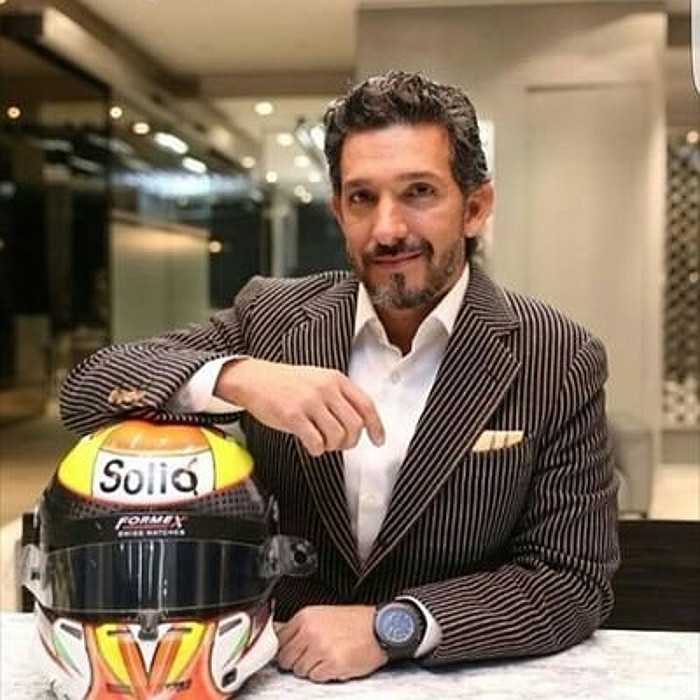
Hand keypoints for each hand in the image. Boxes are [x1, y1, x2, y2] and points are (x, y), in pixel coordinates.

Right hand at [214, 359, 384, 455]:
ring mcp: (309, 402)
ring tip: (323, 443)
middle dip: (351, 441)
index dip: (376, 426)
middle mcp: (325, 389)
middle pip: (355, 425)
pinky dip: (317, 450)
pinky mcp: (293, 416)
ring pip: (338, 436)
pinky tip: (311, 445)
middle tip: (341, 444)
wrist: (254, 379)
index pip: (366, 405)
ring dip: (333, 446)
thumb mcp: (318, 379)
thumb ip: (338, 396)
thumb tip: (359, 422)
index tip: (378, 439)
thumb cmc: (285, 382)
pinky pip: (316, 442)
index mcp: (336, 379)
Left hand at [276, 605, 387, 681]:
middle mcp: (310, 631)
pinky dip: (323, 674)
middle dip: (296, 661)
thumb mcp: (324, 614)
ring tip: (326, 658)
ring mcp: (320, 648)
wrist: (380, 628)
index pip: (279, 639)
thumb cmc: (356, 622)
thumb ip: (302, 626)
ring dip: (311, 668)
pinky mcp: (332, 664)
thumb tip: (284, 639)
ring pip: (299, 670)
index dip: (286, 648)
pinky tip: (333, 663)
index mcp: (306, 616)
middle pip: (285, 658)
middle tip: (311, 657)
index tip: (292, 652)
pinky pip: (315, 678)